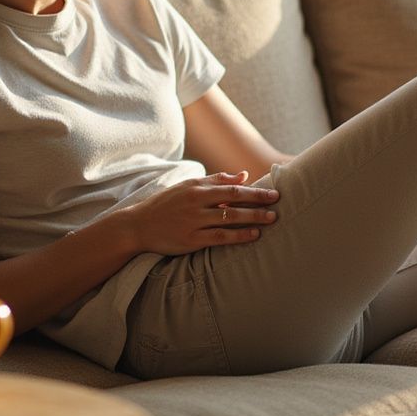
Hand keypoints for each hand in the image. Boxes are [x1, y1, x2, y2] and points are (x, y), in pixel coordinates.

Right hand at [124, 171, 279, 255]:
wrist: (138, 226)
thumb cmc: (166, 204)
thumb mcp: (188, 186)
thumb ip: (216, 180)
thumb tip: (243, 175)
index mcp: (196, 188)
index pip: (231, 187)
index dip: (254, 190)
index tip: (273, 192)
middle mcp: (196, 202)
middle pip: (233, 200)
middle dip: (258, 201)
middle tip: (278, 202)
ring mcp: (193, 221)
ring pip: (229, 218)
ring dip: (252, 218)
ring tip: (271, 219)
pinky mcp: (191, 240)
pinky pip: (220, 237)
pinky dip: (239, 235)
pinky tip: (254, 235)